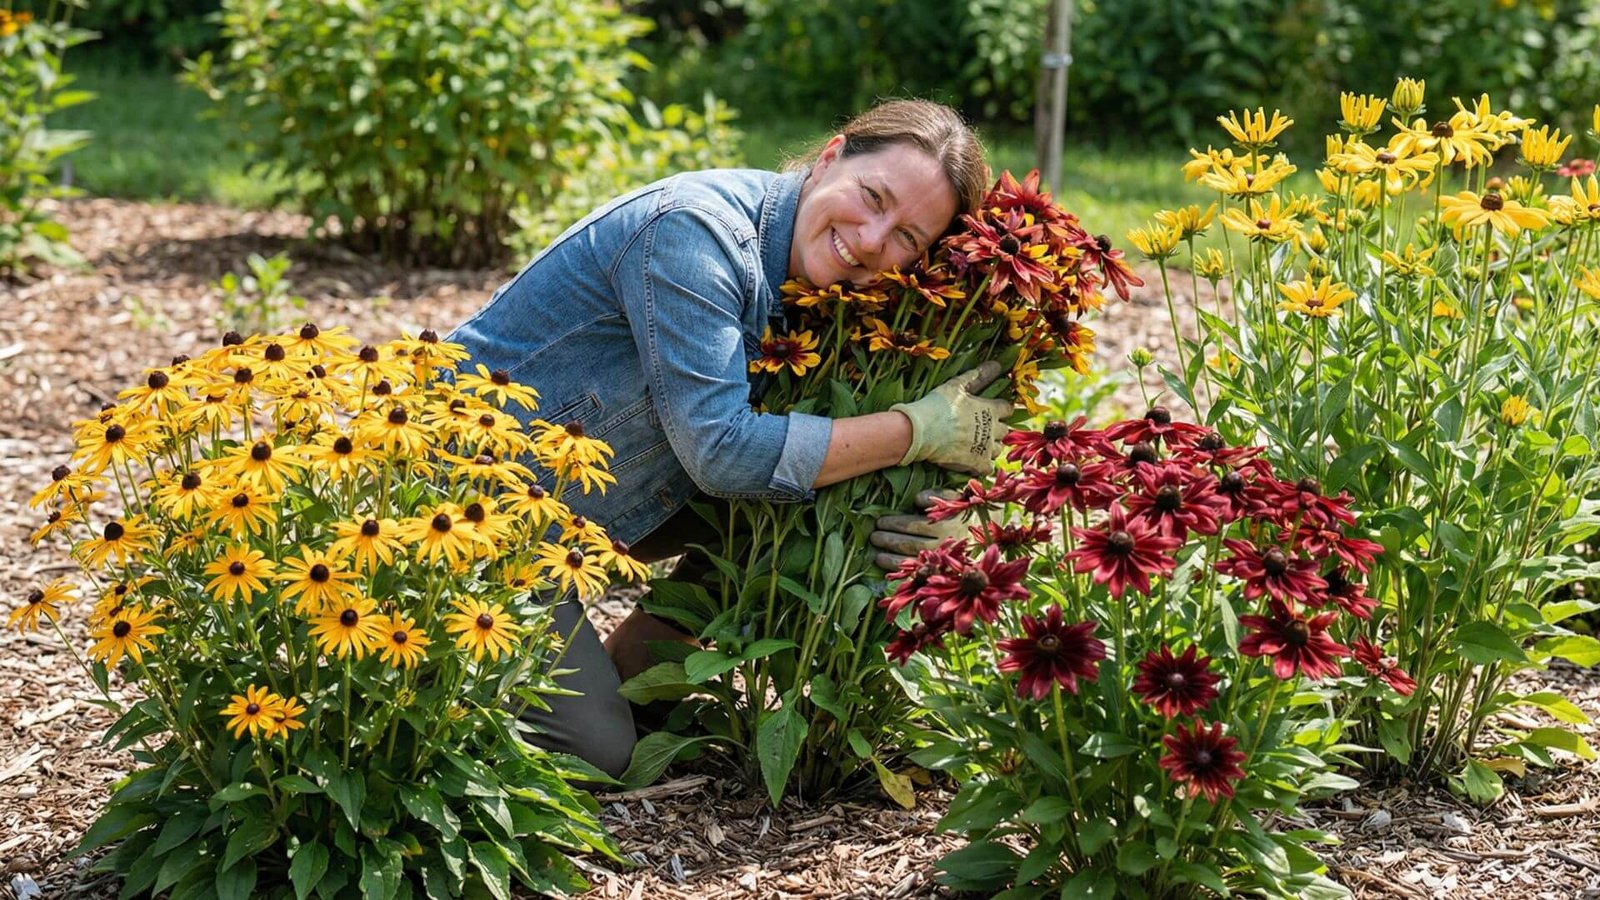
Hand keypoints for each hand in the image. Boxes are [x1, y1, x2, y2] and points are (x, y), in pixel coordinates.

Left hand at [870, 488, 967, 570]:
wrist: (993, 537)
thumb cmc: (969, 513)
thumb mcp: (956, 498)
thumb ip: (936, 496)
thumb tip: (916, 500)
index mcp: (947, 525)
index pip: (913, 525)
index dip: (894, 524)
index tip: (880, 521)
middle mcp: (946, 545)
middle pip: (910, 544)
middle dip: (889, 540)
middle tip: (874, 536)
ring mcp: (944, 562)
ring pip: (913, 562)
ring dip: (891, 559)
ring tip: (877, 555)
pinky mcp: (944, 574)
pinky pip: (921, 575)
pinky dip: (904, 574)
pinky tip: (892, 571)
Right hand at [890, 361, 1011, 474]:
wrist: (921, 431)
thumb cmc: (938, 405)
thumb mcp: (957, 385)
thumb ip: (978, 376)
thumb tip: (998, 364)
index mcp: (990, 409)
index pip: (1007, 409)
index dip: (1000, 409)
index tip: (992, 411)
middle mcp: (992, 429)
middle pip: (1004, 431)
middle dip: (995, 430)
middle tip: (980, 429)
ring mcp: (985, 448)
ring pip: (997, 449)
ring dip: (990, 447)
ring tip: (975, 445)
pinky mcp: (977, 464)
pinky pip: (988, 467)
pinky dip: (982, 465)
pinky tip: (972, 461)